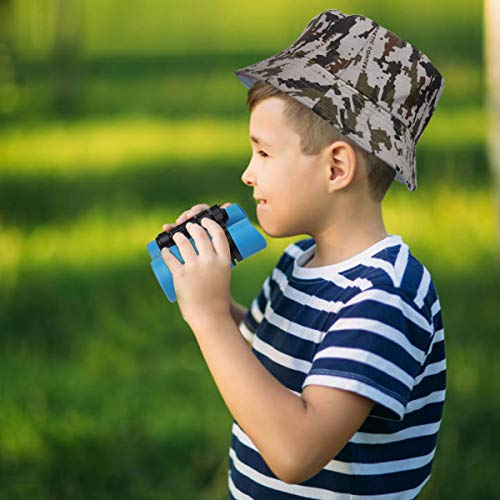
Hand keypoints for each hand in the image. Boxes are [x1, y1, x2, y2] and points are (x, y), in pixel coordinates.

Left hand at [161, 206, 232, 328]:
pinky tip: (164, 250)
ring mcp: (194, 268)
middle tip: (188, 227)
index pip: (219, 234)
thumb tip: (206, 253)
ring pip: (183, 243)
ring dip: (178, 236)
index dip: (211, 224)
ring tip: (176, 237)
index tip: (205, 221)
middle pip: (200, 234)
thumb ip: (217, 265)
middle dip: (192, 226)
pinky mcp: (180, 275)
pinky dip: (166, 252)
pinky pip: (170, 258)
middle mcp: (210, 261)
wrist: (210, 317)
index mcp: (224, 261)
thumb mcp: (223, 277)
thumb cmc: (217, 299)